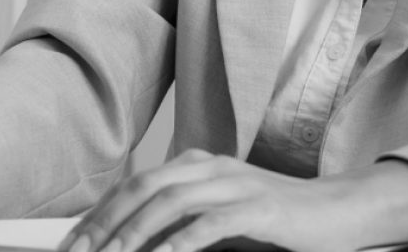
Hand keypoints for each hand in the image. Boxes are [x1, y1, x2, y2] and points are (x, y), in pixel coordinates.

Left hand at [58, 149, 361, 251]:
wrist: (333, 212)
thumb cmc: (274, 219)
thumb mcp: (219, 218)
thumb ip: (181, 224)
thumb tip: (134, 242)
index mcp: (201, 164)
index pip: (138, 182)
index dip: (101, 212)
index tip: (74, 243)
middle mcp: (215, 166)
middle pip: (147, 185)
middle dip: (107, 221)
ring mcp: (237, 184)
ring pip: (172, 200)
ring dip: (135, 233)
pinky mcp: (259, 208)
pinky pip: (212, 222)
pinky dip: (182, 241)